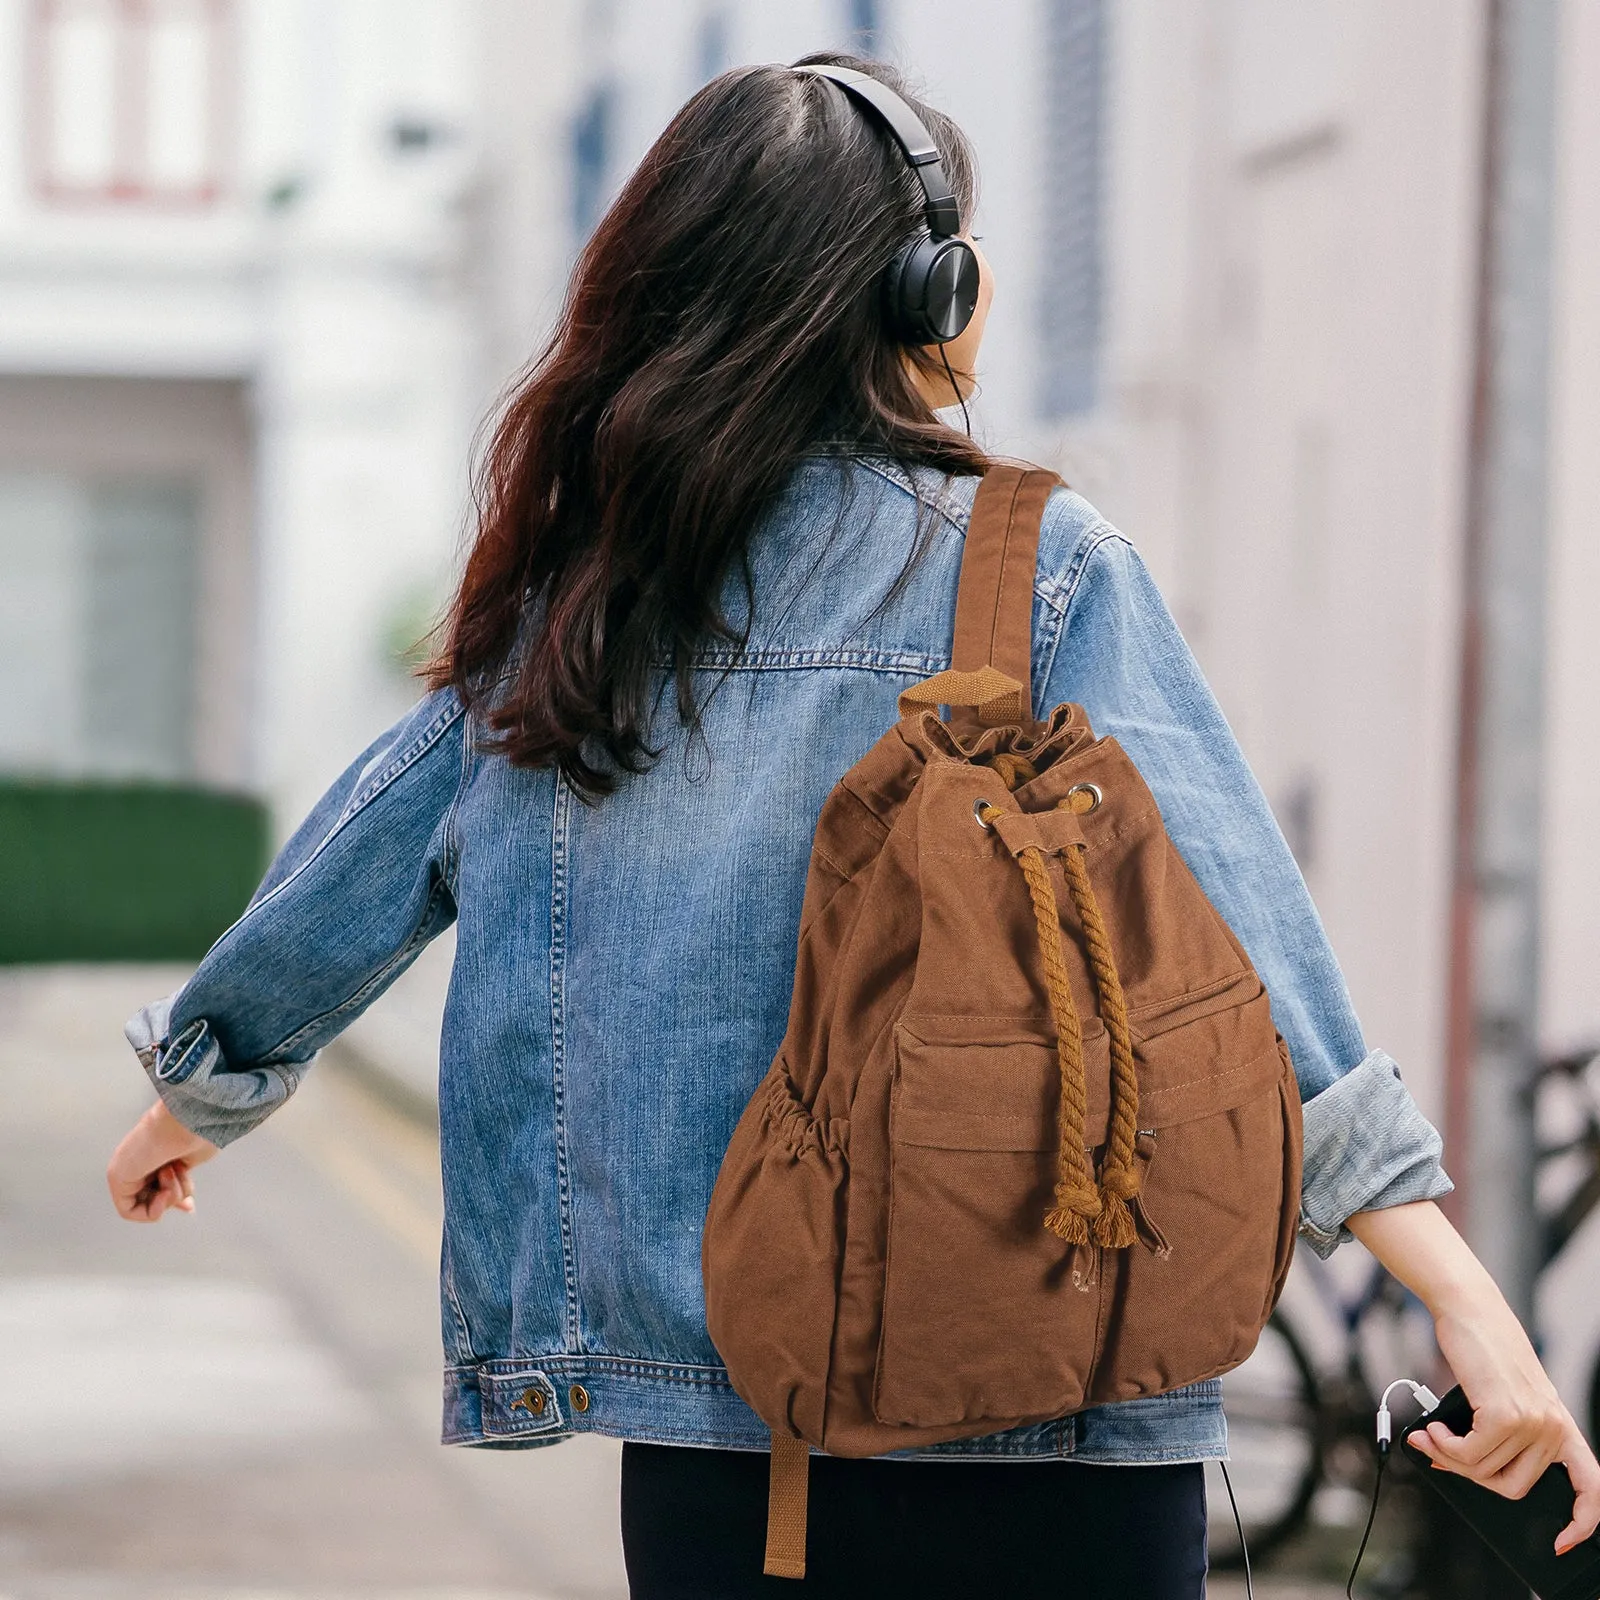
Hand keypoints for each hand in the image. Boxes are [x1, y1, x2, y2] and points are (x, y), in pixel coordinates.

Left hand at [107, 1099, 219, 1221]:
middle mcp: (138, 1160)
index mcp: (157, 1152)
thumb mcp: (194, 1160)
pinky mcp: (117, 1176)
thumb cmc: (195, 1132)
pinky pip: (129, 1211)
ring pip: (144, 1203)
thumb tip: (187, 1205)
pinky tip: (164, 1192)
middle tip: (186, 1197)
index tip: (190, 1206)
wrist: (186, 1122)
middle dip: (173, 1200)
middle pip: (152, 1197)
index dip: (174, 1200)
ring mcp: (126, 1167)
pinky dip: (152, 1210)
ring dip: (169, 1196)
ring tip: (173, 1171)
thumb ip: (183, 1181)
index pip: (158, 1184)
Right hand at [1408, 1299, 1599, 1554]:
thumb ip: (1492, 1437)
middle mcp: (1553, 1428)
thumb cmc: (1483, 1351)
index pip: (1592, 1488)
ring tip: (1430, 1434)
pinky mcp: (1505, 1416)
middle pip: (1513, 1487)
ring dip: (1447, 1456)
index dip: (1581, 1523)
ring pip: (1484, 1471)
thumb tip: (1452, 1467)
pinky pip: (1470, 1454)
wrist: (1471, 1311)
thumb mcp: (1500, 1398)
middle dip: (1471, 1476)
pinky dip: (1444, 1446)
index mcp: (1561, 1426)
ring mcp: (1532, 1423)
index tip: (1561, 1543)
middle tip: (1444, 1455)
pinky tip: (1433, 1427)